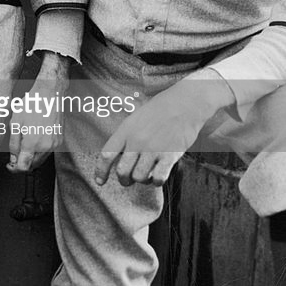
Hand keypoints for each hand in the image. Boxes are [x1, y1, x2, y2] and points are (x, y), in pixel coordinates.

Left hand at [7, 51, 71, 172]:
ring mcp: (54, 144)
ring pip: (41, 159)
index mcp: (32, 143)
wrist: (50, 94)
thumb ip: (13, 144)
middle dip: (23, 163)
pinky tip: (35, 139)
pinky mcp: (60, 140)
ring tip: (25, 144)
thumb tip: (13, 157)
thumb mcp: (15, 123)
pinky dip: (40, 150)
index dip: (14, 169)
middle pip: (33, 166)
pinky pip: (48, 151)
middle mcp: (45, 146)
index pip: (23, 167)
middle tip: (15, 156)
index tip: (10, 165)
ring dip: (32, 157)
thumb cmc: (32, 103)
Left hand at [95, 70, 233, 187]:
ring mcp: (153, 149)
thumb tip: (118, 155)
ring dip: (142, 180)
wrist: (185, 103)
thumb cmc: (160, 109)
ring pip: (139, 178)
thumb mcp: (136, 117)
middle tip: (129, 179)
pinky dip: (156, 181)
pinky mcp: (170, 156)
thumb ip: (126, 135)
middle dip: (124, 180)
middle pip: (122, 171)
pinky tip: (159, 175)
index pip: (107, 155)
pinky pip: (158, 178)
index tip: (100, 182)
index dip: (101, 171)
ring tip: (147, 174)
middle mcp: (137, 141)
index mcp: (126, 130)